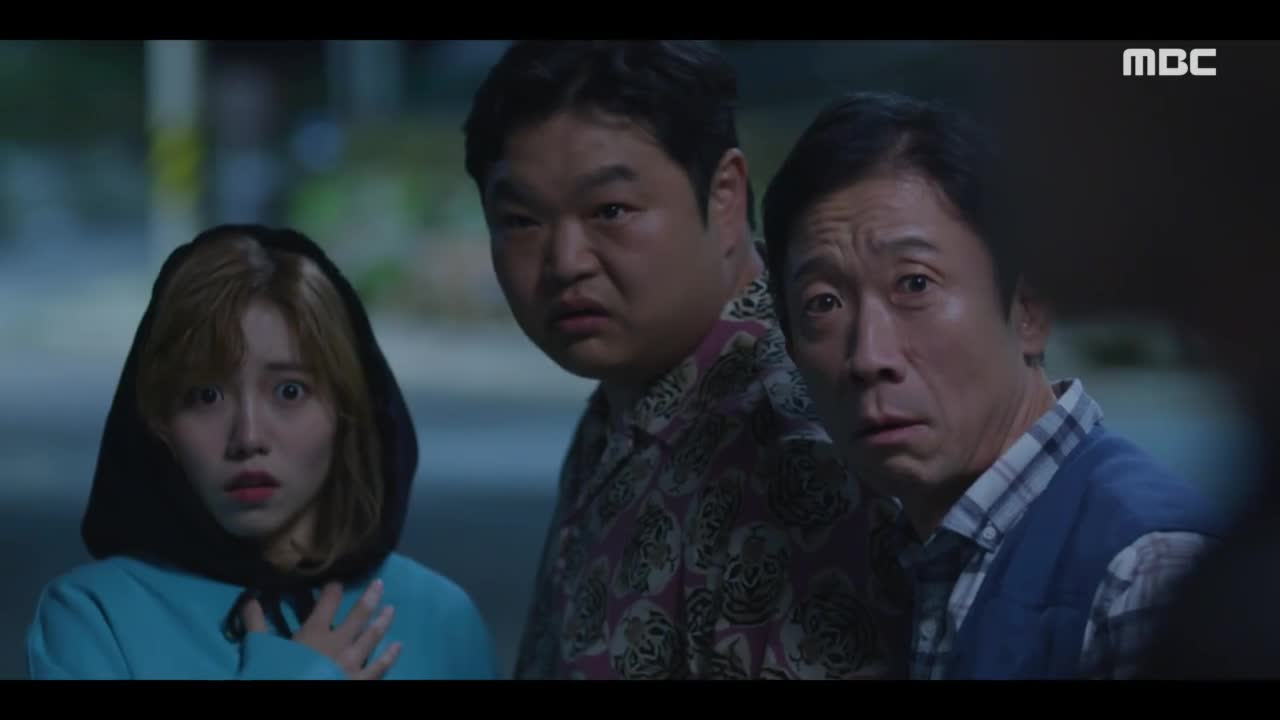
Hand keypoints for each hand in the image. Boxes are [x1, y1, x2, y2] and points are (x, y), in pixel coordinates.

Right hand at [242, 579, 401, 679]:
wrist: (292, 694)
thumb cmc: (277, 673)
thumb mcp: (262, 649)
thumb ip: (257, 624)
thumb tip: (249, 600)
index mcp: (315, 631)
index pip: (328, 602)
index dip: (334, 590)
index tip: (339, 581)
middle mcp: (338, 642)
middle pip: (358, 615)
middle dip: (370, 598)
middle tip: (380, 584)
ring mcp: (352, 661)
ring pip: (372, 636)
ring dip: (383, 622)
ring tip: (392, 609)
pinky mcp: (360, 680)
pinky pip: (380, 667)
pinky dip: (390, 656)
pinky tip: (399, 646)